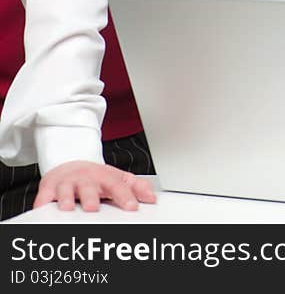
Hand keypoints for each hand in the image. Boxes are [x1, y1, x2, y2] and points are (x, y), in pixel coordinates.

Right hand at [33, 160, 155, 212]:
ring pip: (64, 191)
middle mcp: (85, 179)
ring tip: (67, 208)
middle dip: (91, 197)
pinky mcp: (48, 189)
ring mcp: (67, 184)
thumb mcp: (118, 178)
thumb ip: (136, 187)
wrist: (71, 164)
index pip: (117, 186)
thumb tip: (152, 197)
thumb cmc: (96, 177)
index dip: (125, 196)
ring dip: (66, 200)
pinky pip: (43, 198)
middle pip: (89, 187)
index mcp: (105, 177)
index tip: (132, 207)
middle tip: (94, 208)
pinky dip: (43, 204)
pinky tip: (44, 209)